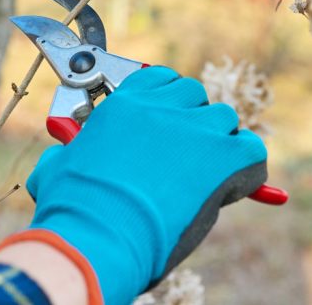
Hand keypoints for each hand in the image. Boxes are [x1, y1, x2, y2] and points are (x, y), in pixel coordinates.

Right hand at [1, 66, 267, 304]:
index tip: (162, 122)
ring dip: (218, 142)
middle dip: (191, 119)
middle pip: (193, 94)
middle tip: (183, 153)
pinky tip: (233, 184)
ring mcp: (195, 129)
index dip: (164, 101)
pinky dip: (248, 167)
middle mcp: (161, 108)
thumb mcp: (60, 167)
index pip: (157, 78)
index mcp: (123, 104)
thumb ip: (69, 153)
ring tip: (204, 174)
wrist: (98, 234)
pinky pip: (251, 148)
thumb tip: (63, 158)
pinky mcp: (223, 156)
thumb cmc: (73, 207)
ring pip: (223, 119)